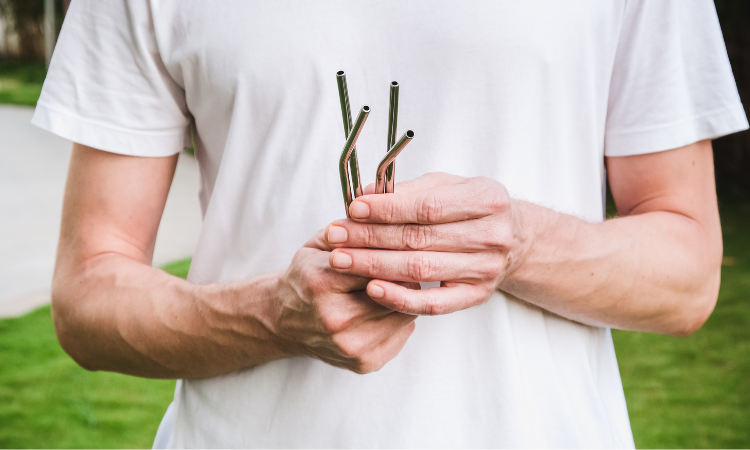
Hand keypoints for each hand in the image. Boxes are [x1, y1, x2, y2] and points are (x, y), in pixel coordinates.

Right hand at [268, 229, 417, 373]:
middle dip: (404, 276)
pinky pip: (402, 335)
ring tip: (399, 285)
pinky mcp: (363, 363)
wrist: (281, 320)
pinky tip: (390, 308)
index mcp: (322, 284)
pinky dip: (401, 320)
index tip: (405, 246)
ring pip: (403, 315)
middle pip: (394, 291)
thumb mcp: (317, 245)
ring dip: (406, 298)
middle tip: (410, 264)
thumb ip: (349, 230)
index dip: (394, 253)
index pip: (376, 264)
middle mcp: (335, 319)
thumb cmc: (304, 278)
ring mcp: (350, 345)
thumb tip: (384, 214)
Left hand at [324, 173, 524, 315]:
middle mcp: (492, 236)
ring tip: (342, 259)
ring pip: (420, 270)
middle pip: (419, 239)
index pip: (427, 207)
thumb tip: (362, 194)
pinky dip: (399, 297)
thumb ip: (408, 190)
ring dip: (374, 265)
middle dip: (370, 237)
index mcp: (487, 200)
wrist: (514, 239)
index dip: (386, 209)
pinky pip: (432, 304)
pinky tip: (371, 288)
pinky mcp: (475, 296)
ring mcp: (485, 270)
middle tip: (335, 236)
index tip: (353, 209)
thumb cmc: (471, 208)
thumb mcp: (448, 186)